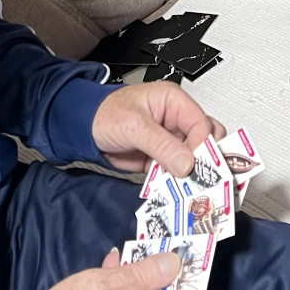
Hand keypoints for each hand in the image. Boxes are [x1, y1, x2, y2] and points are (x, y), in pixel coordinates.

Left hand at [92, 81, 226, 176]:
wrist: (83, 129)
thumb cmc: (105, 113)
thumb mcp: (134, 126)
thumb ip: (161, 144)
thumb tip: (186, 163)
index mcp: (174, 101)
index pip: (201, 123)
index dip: (203, 145)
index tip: (198, 165)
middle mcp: (176, 119)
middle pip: (205, 139)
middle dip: (204, 159)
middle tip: (201, 177)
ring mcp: (171, 139)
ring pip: (194, 158)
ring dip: (190, 173)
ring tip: (187, 187)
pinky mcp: (162, 156)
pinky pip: (177, 170)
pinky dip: (177, 181)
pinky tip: (173, 188)